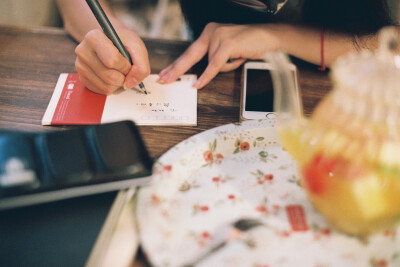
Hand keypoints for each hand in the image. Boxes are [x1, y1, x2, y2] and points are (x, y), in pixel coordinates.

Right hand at [75, 27, 149, 94]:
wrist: (112, 41)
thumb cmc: (123, 42)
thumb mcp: (137, 47)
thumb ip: (141, 65)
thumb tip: (129, 83)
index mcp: (94, 38)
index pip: (112, 61)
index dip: (125, 66)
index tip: (127, 61)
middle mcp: (83, 51)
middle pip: (109, 77)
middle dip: (123, 76)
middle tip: (124, 68)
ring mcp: (80, 66)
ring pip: (106, 86)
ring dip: (118, 83)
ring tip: (118, 71)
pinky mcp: (82, 78)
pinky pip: (101, 91)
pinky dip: (112, 87)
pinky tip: (112, 76)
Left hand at [158, 23, 280, 88]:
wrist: (270, 37)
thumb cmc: (250, 45)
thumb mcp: (227, 52)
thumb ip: (213, 58)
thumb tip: (199, 75)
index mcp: (210, 32)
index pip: (190, 51)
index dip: (177, 64)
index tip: (166, 73)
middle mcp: (212, 31)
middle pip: (190, 55)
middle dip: (176, 70)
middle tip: (163, 80)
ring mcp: (219, 36)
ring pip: (211, 64)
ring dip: (226, 67)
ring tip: (240, 57)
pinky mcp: (228, 43)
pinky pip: (214, 65)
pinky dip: (207, 76)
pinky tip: (198, 84)